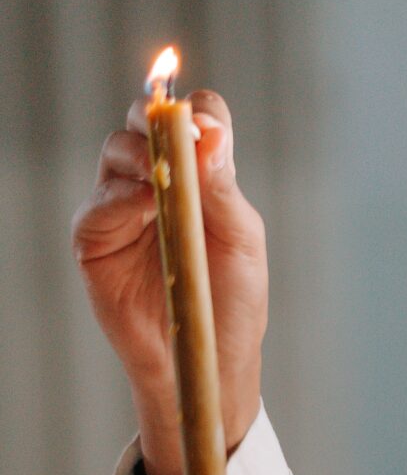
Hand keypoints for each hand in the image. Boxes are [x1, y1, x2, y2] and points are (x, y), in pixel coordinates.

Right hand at [74, 90, 267, 474]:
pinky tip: (145, 207)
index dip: (198, 113)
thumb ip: (224, 188)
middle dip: (156, 116)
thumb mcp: (242, 243)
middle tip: (174, 128)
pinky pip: (98, 202)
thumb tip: (209, 133)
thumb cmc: (231, 303)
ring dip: (140, 155)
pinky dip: (121, 198)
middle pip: (146, 121)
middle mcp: (157, 181)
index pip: (195, 118)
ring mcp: (123, 206)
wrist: (206, 361)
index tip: (205, 127)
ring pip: (116, 151)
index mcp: (201, 175)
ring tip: (165, 180)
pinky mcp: (96, 238)